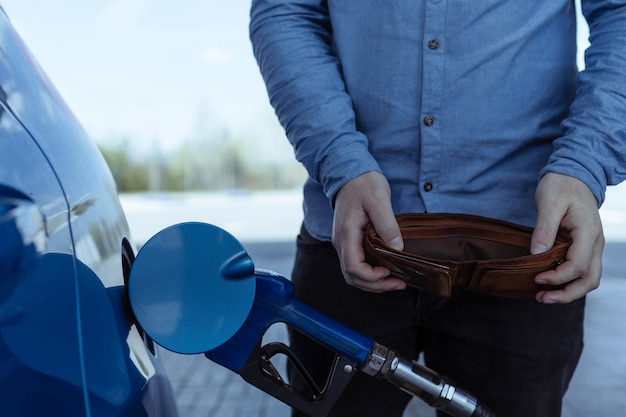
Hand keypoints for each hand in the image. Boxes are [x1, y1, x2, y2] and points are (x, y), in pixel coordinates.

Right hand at [331, 171, 406, 291]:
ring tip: (396, 281)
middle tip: (400, 283)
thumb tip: (397, 248)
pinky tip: (387, 270)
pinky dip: (370, 274)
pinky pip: (356, 265)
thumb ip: (387, 224)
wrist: (349, 174)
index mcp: (347, 234)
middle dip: (375, 285)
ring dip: (373, 283)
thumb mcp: (379, 200)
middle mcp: (341, 243)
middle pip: (352, 276)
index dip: (372, 277)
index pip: (353, 268)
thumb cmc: (363, 184)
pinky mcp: (349, 241)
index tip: (391, 273)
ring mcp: (344, 243)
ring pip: (353, 274)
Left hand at [531, 173, 604, 302]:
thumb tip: (536, 253)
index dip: (558, 277)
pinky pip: (583, 271)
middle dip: (566, 294)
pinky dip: (569, 282)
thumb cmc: (560, 186)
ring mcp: (593, 246)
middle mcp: (596, 242)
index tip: (536, 278)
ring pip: (590, 279)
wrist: (574, 176)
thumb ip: (544, 228)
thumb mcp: (549, 202)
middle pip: (590, 280)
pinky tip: (549, 284)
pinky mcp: (586, 248)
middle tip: (541, 298)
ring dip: (569, 292)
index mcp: (588, 232)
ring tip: (543, 296)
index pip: (578, 265)